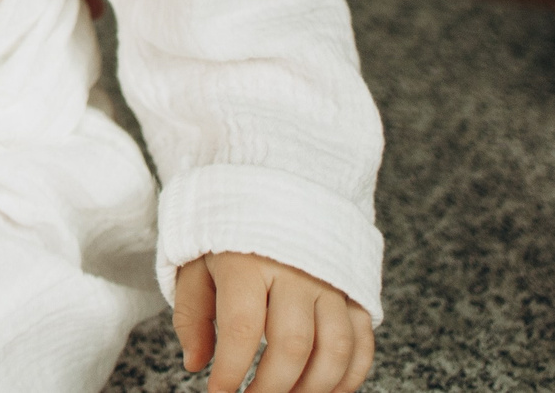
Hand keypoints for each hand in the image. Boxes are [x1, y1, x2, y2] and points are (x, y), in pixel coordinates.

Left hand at [175, 251, 372, 392]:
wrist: (272, 183)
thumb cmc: (228, 232)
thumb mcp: (195, 262)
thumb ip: (192, 315)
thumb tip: (196, 364)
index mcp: (248, 260)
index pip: (242, 327)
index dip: (231, 370)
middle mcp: (294, 270)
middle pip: (293, 344)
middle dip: (271, 387)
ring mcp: (330, 280)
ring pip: (334, 348)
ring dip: (313, 387)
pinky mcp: (354, 289)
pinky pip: (362, 341)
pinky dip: (349, 375)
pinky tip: (326, 390)